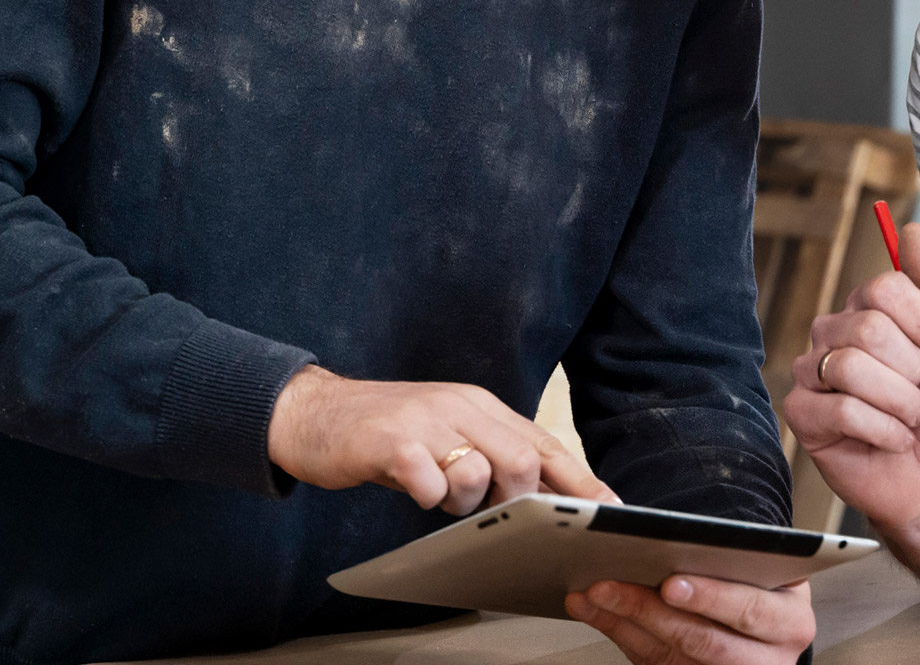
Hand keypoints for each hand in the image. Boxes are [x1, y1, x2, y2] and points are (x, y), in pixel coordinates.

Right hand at [265, 366, 613, 515]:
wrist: (312, 412)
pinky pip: (430, 483)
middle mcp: (460, 406)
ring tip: (436, 493)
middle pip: (521, 462)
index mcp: (480, 406)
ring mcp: (426, 420)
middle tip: (489, 513)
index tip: (607, 508)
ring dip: (463, 502)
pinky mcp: (390, 440)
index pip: (544, 444)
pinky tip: (411, 488)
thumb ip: (488, 457)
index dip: (579, 479)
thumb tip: (540, 495)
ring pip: (479, 474)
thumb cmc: (385, 433)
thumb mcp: (446, 436)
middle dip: (515, 500)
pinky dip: (427, 498)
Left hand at [566, 574, 812, 664]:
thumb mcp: (757, 567)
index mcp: (789, 618)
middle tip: (612, 587)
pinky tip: (598, 611)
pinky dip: (621, 635)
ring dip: (625, 623)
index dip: (711, 598)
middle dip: (653, 614)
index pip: (750, 609)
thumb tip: (664, 533)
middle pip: (706, 642)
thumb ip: (728, 554)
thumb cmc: (754, 581)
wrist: (757, 617)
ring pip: (673, 658)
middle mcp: (769, 656)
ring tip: (594, 593)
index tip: (670, 583)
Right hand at [782, 220, 919, 529]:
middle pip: (868, 327)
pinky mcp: (801, 414)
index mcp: (866, 307)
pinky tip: (892, 440)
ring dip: (900, 403)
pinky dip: (884, 431)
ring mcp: (811, 371)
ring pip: (852, 368)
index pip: (886, 287)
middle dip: (912, 369)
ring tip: (909, 419)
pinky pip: (842, 409)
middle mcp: (832, 331)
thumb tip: (911, 228)